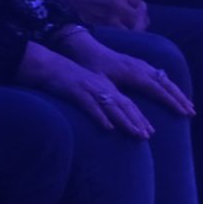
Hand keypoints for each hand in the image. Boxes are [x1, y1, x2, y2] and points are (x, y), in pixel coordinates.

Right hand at [19, 42, 154, 137]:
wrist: (53, 67)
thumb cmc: (72, 80)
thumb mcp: (91, 89)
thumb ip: (102, 101)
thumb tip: (112, 120)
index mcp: (108, 88)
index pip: (128, 104)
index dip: (140, 117)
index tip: (149, 131)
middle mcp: (104, 88)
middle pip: (125, 105)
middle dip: (138, 121)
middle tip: (147, 136)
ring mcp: (91, 90)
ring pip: (112, 106)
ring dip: (125, 120)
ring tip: (135, 133)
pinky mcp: (77, 92)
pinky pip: (91, 106)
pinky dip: (101, 117)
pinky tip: (108, 128)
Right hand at [45, 0, 147, 31]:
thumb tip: (129, 0)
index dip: (136, 5)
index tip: (132, 8)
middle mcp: (119, 2)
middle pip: (139, 15)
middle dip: (138, 19)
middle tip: (135, 23)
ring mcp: (111, 17)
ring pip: (132, 28)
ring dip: (132, 29)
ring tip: (128, 31)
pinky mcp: (102, 28)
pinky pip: (119, 35)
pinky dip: (121, 36)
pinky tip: (118, 36)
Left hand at [64, 32, 195, 119]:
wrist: (87, 48)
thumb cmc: (90, 67)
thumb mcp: (98, 83)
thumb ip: (112, 95)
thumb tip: (123, 109)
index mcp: (134, 74)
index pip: (158, 90)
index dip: (172, 102)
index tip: (184, 112)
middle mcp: (142, 68)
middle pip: (166, 84)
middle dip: (180, 98)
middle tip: (192, 111)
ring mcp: (142, 64)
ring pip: (165, 79)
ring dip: (177, 92)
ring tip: (187, 103)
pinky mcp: (139, 64)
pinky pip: (160, 75)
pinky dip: (169, 85)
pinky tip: (172, 90)